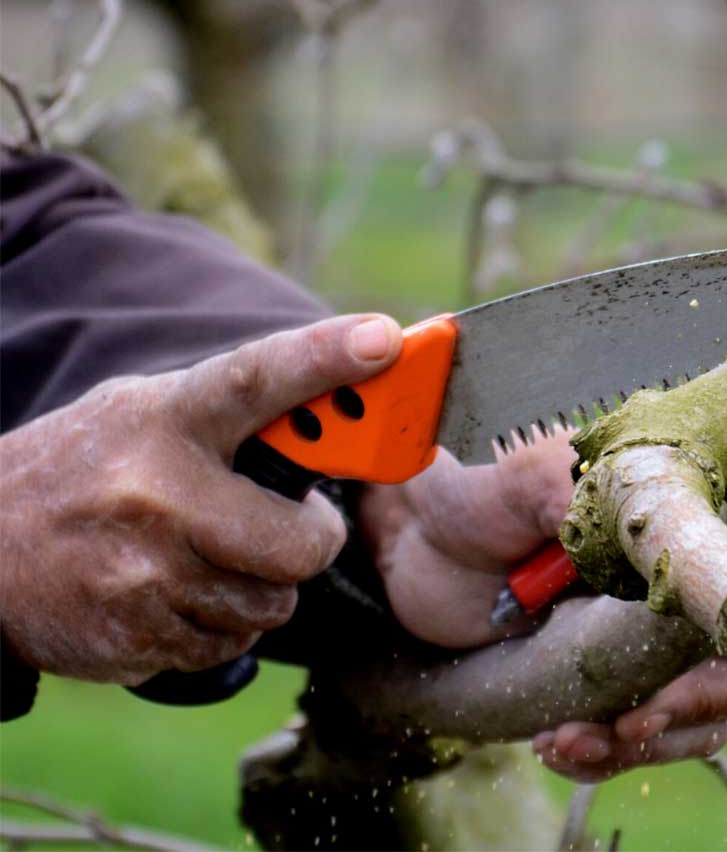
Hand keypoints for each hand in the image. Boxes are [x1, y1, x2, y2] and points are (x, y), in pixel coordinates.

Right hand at [0, 314, 402, 684]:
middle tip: (292, 527)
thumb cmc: (86, 472)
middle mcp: (156, 494)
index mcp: (164, 421)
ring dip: (260, 588)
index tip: (383, 337)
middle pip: (300, 543)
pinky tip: (174, 594)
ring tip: (208, 557)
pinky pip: (230, 645)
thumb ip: (227, 414)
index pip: (253, 378)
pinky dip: (219, 627)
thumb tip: (332, 405)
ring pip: (273, 604)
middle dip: (311, 542)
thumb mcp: (144, 415)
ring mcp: (143, 572)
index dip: (323, 358)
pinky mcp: (134, 636)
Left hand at [363, 433, 726, 779]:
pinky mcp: (599, 686)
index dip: (725, 660)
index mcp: (676, 540)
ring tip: (569, 740)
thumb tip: (645, 525)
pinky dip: (598, 756)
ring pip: (687, 723)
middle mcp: (672, 598)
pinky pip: (626, 741)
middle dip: (686, 715)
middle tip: (627, 724)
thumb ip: (583, 497)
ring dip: (639, 745)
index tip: (669, 690)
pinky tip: (553, 745)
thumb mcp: (526, 481)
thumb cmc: (477, 495)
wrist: (416, 540)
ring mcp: (639, 648)